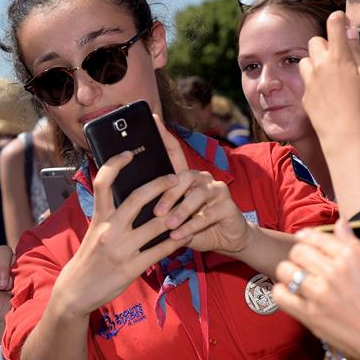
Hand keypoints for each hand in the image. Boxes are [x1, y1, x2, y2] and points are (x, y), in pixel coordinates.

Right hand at [50, 150, 188, 318]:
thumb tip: (131, 200)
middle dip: (161, 185)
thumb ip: (110, 216)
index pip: (103, 183)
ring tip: (190, 206)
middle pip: (138, 197)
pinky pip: (160, 251)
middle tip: (177, 178)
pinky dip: (176, 242)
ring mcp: (122, 249)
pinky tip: (187, 235)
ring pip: (157, 225)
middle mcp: (109, 230)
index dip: (115, 164)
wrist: (76, 291)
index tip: (129, 153)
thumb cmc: (88, 259)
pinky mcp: (132, 268)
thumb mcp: (93, 232)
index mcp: (99, 218)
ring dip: (177, 215)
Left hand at [152, 115, 251, 255]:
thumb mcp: (172, 218)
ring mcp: (218, 190)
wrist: (226, 240)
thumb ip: (157, 210)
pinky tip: (179, 235)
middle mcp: (203, 178)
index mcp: (187, 178)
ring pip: (197, 196)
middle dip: (168, 194)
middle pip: (184, 177)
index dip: (165, 135)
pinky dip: (191, 226)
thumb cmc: (193, 227)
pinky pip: (207, 214)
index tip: (153, 120)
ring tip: (168, 225)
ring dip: (181, 212)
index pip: (175, 152)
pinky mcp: (229, 206)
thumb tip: (130, 206)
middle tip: (156, 212)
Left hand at [272, 219, 359, 359]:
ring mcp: (319, 293)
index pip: (316, 237)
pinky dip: (282, 292)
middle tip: (304, 264)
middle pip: (298, 251)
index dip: (307, 237)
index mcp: (352, 256)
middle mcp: (333, 271)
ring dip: (289, 272)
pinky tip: (292, 295)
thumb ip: (355, 245)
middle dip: (299, 255)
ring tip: (298, 279)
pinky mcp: (310, 315)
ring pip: (285, 270)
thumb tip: (339, 224)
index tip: (304, 241)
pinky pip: (280, 295)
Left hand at [299, 12, 359, 149]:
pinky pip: (306, 80)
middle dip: (325, 44)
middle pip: (315, 41)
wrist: (344, 134)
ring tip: (329, 74)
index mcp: (339, 57)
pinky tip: (326, 93)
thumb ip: (356, 52)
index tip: (341, 20)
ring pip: (306, 60)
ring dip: (315, 62)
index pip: (334, 24)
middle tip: (337, 56)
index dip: (339, 19)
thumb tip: (349, 32)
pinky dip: (314, 81)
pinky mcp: (304, 94)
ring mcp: (310, 80)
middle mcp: (320, 65)